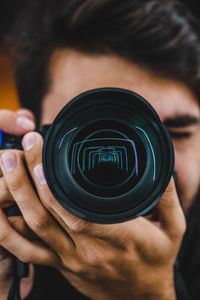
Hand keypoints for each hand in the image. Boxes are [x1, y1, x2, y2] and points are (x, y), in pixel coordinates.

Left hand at [0, 131, 185, 299]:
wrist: (142, 296)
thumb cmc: (157, 260)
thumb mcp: (173, 228)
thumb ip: (166, 196)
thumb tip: (159, 168)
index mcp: (120, 239)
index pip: (80, 215)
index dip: (56, 192)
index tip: (42, 162)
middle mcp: (89, 251)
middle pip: (49, 216)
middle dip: (28, 182)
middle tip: (16, 153)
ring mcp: (70, 259)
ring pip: (35, 230)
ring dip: (16, 198)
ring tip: (6, 170)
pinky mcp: (60, 264)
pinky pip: (28, 250)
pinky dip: (9, 232)